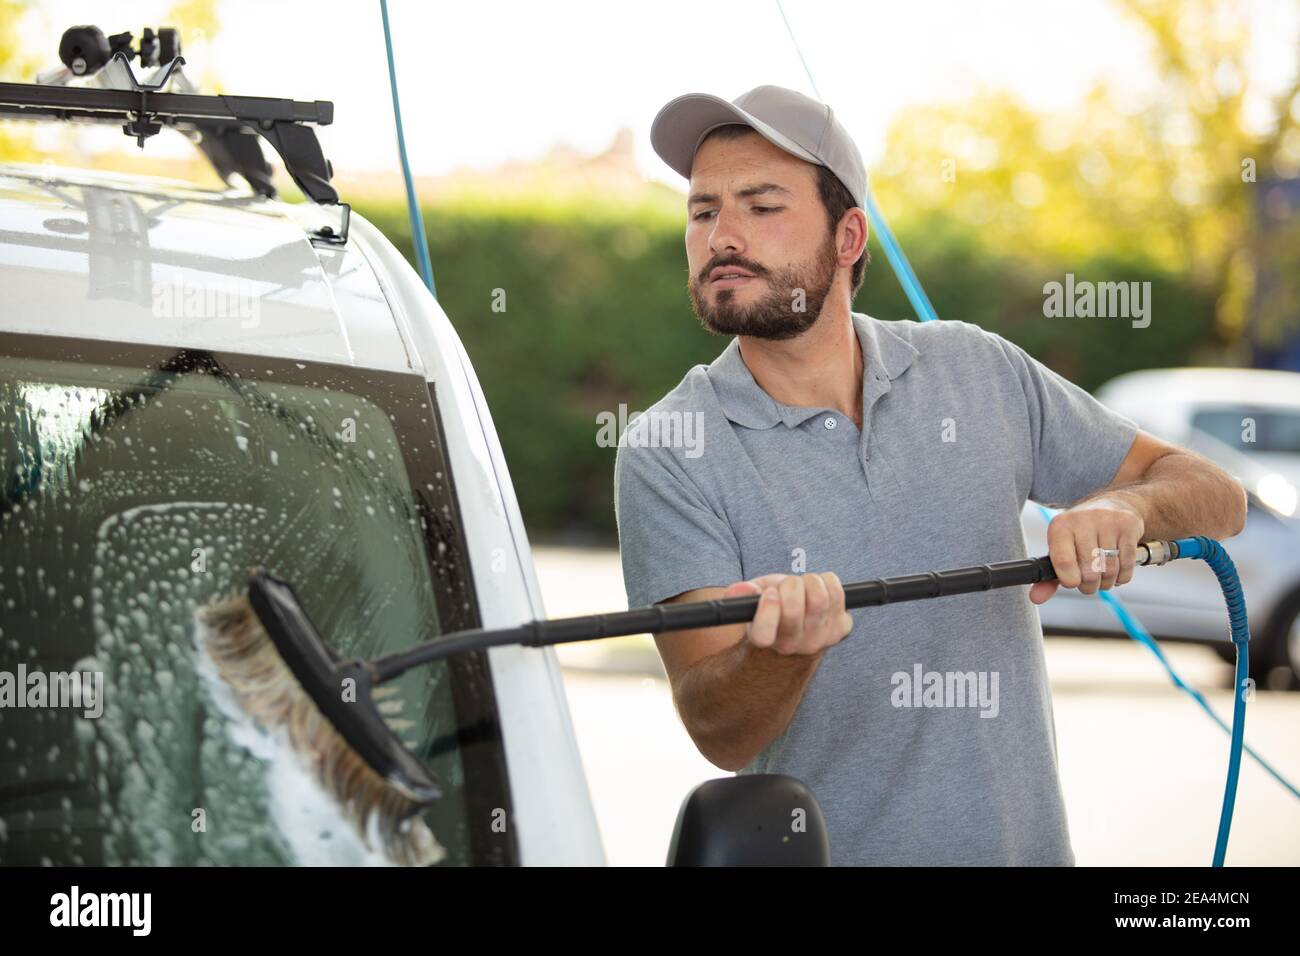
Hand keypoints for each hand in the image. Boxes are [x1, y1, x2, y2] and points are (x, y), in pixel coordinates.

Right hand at [724, 572, 853, 654]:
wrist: (800, 627)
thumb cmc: (773, 609)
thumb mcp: (752, 601)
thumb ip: (742, 595)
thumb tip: (740, 589)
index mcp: (764, 639)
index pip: (763, 635)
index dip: (767, 611)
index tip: (770, 593)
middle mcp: (791, 645)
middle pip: (793, 609)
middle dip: (789, 585)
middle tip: (788, 585)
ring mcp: (818, 640)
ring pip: (819, 599)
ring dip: (810, 581)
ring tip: (804, 585)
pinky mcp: (841, 629)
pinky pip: (839, 595)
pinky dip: (828, 582)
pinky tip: (821, 588)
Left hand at [1029, 495, 1144, 604]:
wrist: (1112, 506)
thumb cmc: (1081, 534)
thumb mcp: (1061, 549)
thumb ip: (1048, 577)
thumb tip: (1036, 598)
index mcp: (1060, 526)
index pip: (1063, 561)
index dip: (1069, 580)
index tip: (1072, 582)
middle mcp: (1082, 520)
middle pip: (1089, 571)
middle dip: (1089, 585)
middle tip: (1088, 582)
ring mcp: (1107, 521)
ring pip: (1110, 570)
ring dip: (1106, 582)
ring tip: (1102, 576)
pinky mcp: (1128, 525)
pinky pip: (1127, 565)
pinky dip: (1122, 576)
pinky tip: (1117, 570)